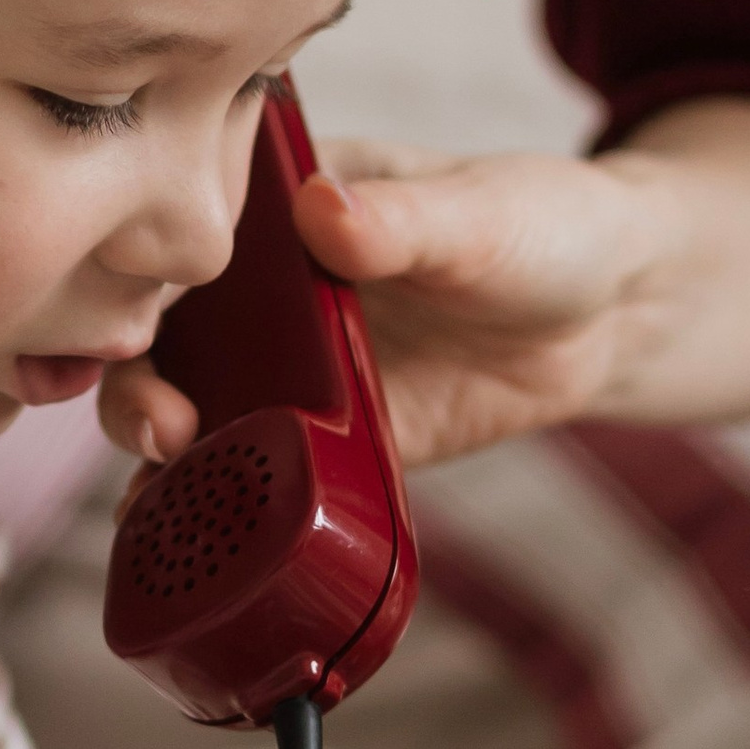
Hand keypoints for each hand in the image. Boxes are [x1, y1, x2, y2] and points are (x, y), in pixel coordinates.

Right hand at [102, 142, 652, 475]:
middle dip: (137, 384)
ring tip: (157, 492)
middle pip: (162, 337)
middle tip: (164, 423)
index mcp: (280, 206)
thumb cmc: (543, 228)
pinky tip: (181, 541)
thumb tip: (325, 211)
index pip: (184, 240)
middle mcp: (264, 292)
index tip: (138, 321)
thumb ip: (404, 219)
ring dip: (158, 456)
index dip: (141, 280)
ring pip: (190, 412)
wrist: (612, 315)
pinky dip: (211, 511)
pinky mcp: (321, 444)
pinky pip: (252, 479)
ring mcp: (286, 372)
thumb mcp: (479, 212)